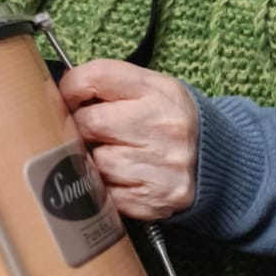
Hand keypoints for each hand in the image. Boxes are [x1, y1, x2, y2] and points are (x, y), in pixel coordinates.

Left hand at [58, 59, 198, 220]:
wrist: (217, 164)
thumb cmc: (170, 121)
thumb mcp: (152, 89)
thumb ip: (108, 83)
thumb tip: (58, 93)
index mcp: (159, 92)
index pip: (98, 76)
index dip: (71, 87)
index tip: (67, 96)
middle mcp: (163, 127)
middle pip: (90, 122)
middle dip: (79, 127)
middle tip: (86, 131)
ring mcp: (161, 166)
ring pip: (96, 162)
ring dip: (92, 160)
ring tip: (109, 154)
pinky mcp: (154, 199)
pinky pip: (106, 194)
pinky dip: (104, 187)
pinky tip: (119, 177)